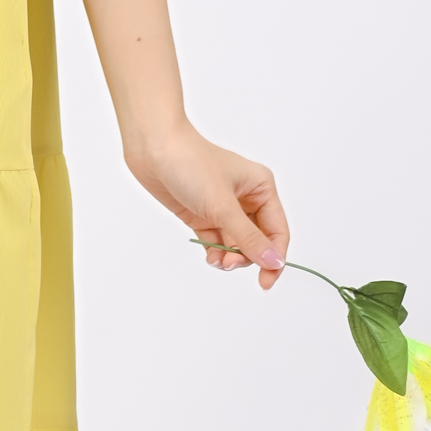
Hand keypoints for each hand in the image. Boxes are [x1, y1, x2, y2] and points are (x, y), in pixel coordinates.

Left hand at [127, 123, 289, 291]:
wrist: (153, 149)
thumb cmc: (191, 164)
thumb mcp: (222, 205)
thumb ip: (248, 237)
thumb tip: (274, 263)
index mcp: (261, 188)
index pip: (277, 231)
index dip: (274, 257)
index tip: (266, 281)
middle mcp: (246, 198)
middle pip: (258, 240)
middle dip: (247, 257)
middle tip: (230, 263)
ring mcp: (223, 207)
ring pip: (237, 243)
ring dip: (230, 257)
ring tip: (217, 260)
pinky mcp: (203, 214)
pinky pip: (217, 241)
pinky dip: (216, 252)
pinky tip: (210, 257)